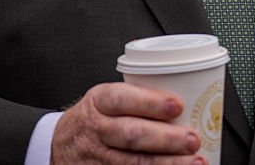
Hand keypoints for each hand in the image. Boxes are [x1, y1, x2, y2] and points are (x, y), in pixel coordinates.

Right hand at [51, 82, 205, 164]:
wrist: (58, 145)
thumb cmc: (95, 118)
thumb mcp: (105, 100)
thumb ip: (137, 99)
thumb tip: (189, 96)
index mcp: (98, 102)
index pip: (121, 99)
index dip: (150, 102)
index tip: (177, 105)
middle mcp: (96, 129)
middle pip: (131, 134)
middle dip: (166, 138)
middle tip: (193, 139)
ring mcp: (97, 157)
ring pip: (133, 163)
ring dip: (167, 164)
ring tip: (195, 162)